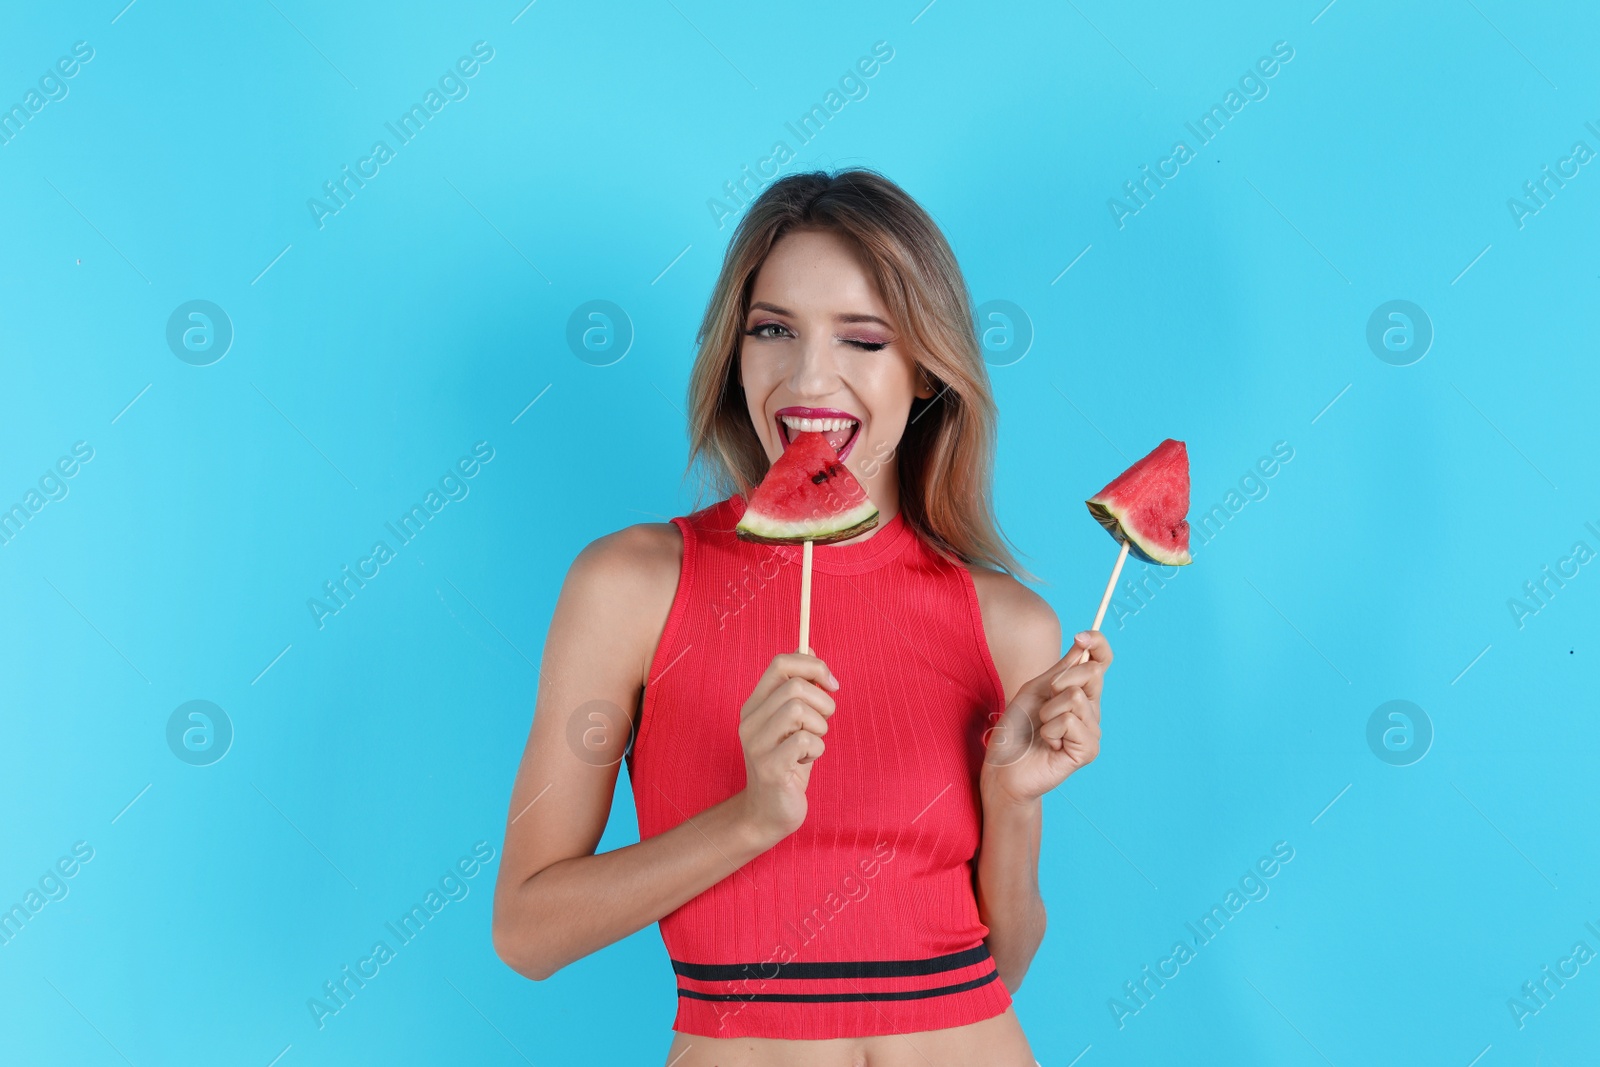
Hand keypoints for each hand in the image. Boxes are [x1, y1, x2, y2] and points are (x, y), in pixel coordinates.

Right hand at [735, 652, 837, 842]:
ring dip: (820, 727)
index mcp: (755, 704)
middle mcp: (750, 721)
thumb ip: (798, 688)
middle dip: (823, 702)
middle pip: (795, 686)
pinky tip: (807, 760)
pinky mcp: (769, 767)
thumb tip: (807, 647)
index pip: (780, 663)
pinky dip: (817, 749)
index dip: (813, 666)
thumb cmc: (787, 763)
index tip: (832, 683)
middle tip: (824, 722)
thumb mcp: (793, 722)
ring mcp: (756, 744)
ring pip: (799, 710)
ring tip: (813, 744)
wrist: (768, 813)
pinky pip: (805, 741)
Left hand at [980, 631, 1110, 805]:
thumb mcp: (1036, 690)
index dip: (1098, 643)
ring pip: (1076, 698)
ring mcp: (1092, 731)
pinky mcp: (1088, 750)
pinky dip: (1050, 730)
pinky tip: (1049, 745)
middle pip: (1092, 673)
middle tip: (1042, 703)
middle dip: (1060, 680)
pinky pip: (1070, 722)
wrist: (1004, 767)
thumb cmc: (1017, 729)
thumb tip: (1083, 642)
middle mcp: (1092, 711)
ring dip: (1048, 711)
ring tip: (1042, 730)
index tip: (1081, 635)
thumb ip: (1061, 669)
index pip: (1102, 662)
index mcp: (1081, 693)